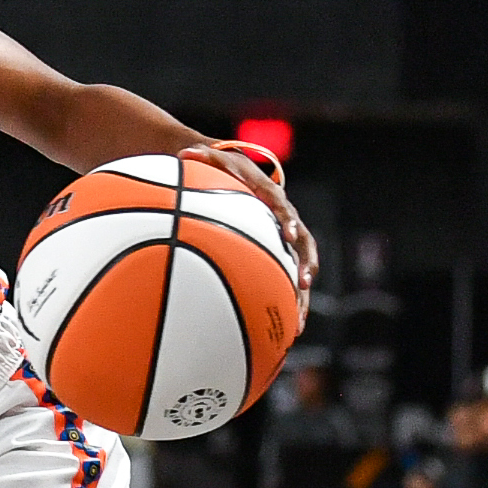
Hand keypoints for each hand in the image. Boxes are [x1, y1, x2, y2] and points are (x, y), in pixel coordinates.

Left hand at [183, 140, 316, 319]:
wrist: (223, 172)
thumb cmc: (212, 166)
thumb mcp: (207, 156)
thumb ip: (200, 156)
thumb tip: (182, 151)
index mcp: (270, 197)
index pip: (284, 209)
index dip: (288, 222)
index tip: (287, 236)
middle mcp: (281, 220)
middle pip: (303, 244)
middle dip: (305, 264)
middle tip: (303, 284)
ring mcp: (278, 240)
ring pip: (296, 269)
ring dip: (299, 296)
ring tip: (299, 325)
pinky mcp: (270, 255)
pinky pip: (280, 280)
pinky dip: (280, 304)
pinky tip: (276, 335)